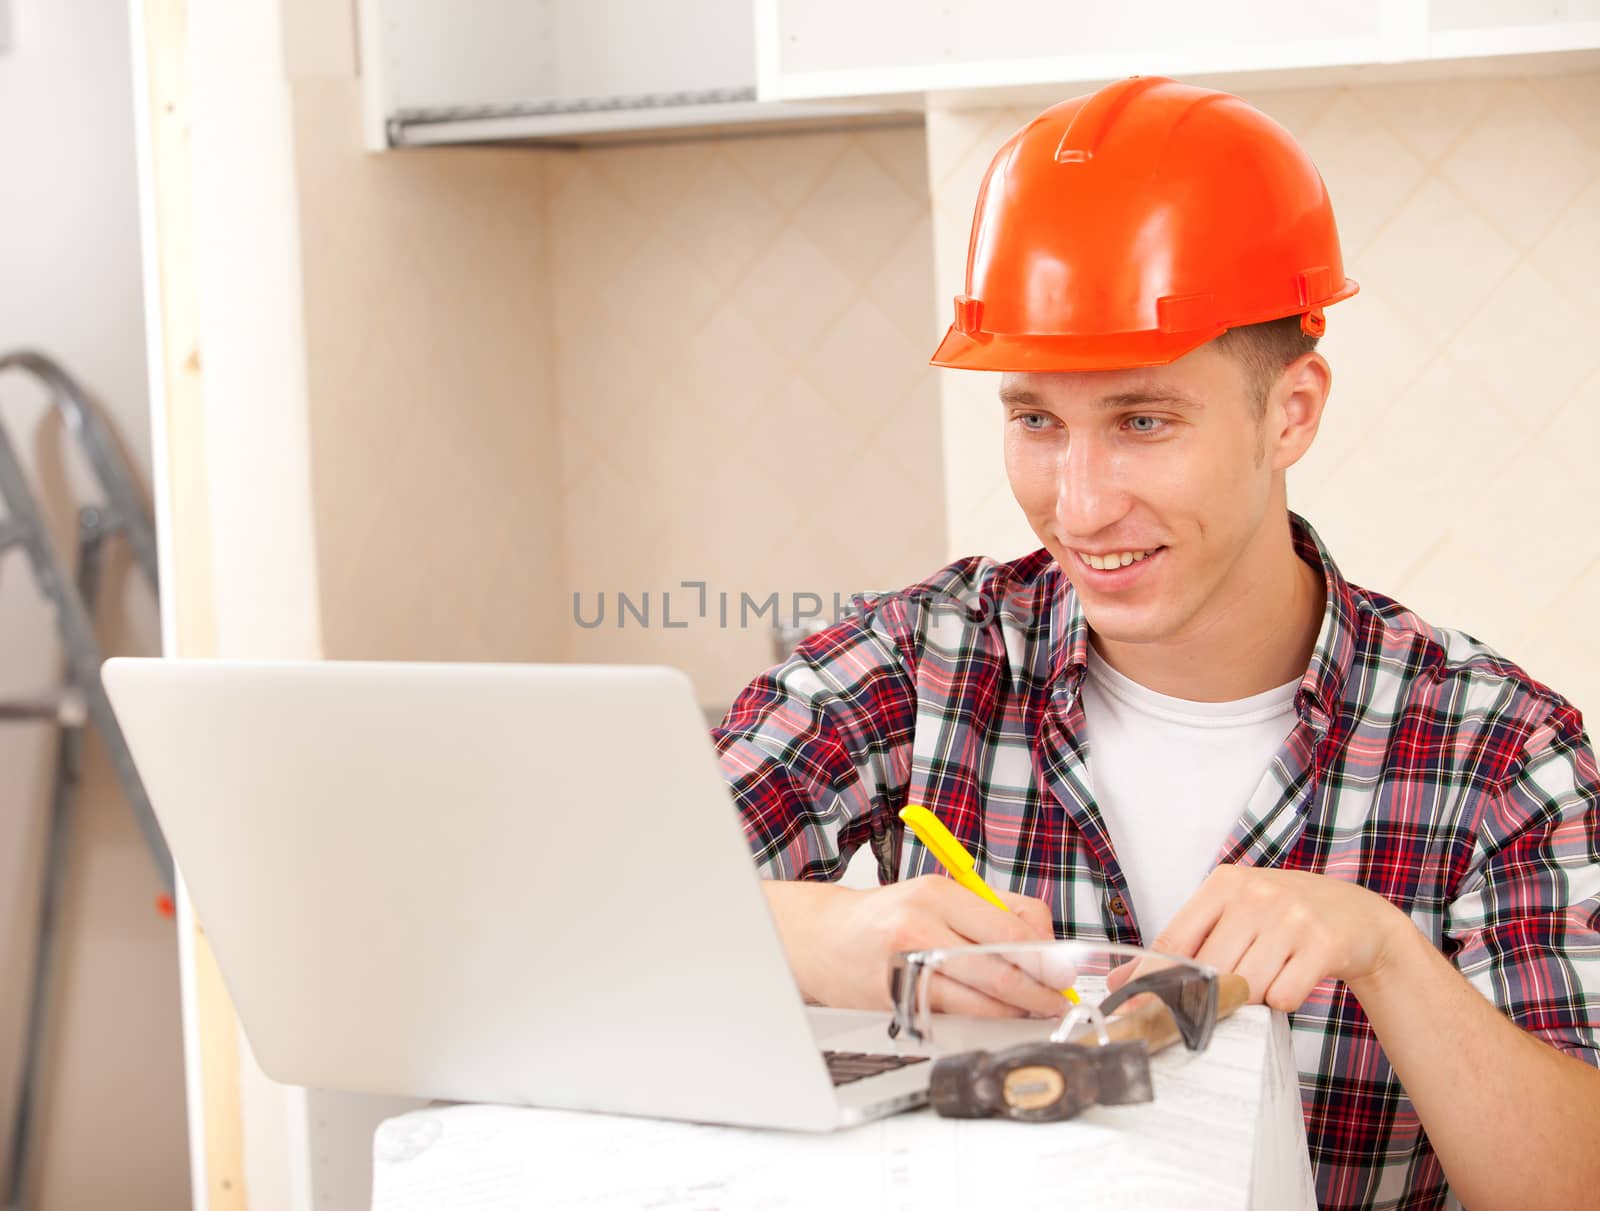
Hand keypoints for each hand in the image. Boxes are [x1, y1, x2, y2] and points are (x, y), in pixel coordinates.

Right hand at [761, 876, 1062, 1017]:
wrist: (821, 938)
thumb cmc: (886, 917)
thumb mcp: (938, 896)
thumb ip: (992, 913)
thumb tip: (1046, 947)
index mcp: (937, 893)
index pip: (1008, 926)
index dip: (1045, 955)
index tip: (1066, 972)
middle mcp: (919, 925)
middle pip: (998, 966)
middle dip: (1038, 990)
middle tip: (1058, 1001)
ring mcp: (905, 967)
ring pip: (979, 999)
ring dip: (1014, 1011)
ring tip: (1032, 1011)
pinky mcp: (896, 1002)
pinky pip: (953, 1017)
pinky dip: (981, 1020)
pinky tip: (993, 1017)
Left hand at [1151, 864, 1409, 1010]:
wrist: (1357, 916)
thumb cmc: (1282, 918)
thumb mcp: (1231, 915)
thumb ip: (1181, 944)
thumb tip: (1118, 982)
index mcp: (1224, 884)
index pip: (1174, 940)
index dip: (1150, 981)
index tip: (1130, 1010)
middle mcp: (1255, 894)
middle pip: (1208, 970)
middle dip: (1206, 998)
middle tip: (1214, 1007)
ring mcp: (1291, 917)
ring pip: (1246, 986)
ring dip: (1250, 999)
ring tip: (1264, 980)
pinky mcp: (1322, 944)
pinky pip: (1282, 996)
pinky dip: (1282, 1001)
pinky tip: (1293, 980)